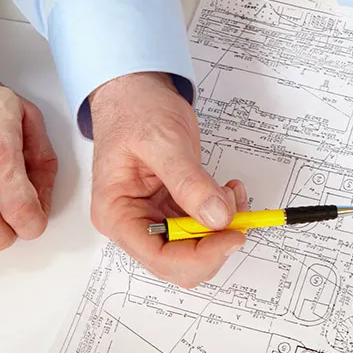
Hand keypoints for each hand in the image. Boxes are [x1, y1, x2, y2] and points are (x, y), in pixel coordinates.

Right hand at [89, 72, 247, 288]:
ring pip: (197, 248)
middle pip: (180, 262)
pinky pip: (204, 227)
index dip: (200, 255)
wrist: (136, 90)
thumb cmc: (135, 110)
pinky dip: (223, 213)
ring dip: (222, 226)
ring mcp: (154, 218)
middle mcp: (133, 223)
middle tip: (235, 210)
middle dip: (213, 242)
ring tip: (229, 191)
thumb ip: (189, 182)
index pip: (159, 258)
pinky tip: (227, 189)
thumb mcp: (163, 141)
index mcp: (117, 214)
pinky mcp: (174, 209)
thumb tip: (217, 218)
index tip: (232, 235)